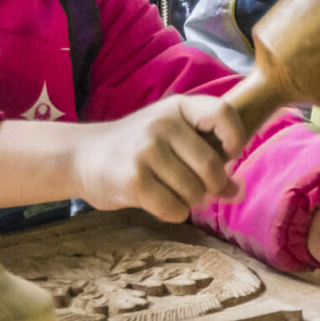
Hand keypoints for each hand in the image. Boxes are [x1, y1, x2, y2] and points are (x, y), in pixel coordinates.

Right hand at [73, 96, 245, 222]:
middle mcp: (162, 124)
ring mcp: (146, 151)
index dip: (235, 138)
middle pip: (212, 167)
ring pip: (194, 192)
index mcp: (178, 107)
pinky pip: (174, 209)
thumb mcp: (172, 139)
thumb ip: (207, 157)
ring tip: (171, 192)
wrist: (81, 157)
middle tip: (195, 188)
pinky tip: (160, 203)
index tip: (228, 154)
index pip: (223, 113)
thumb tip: (238, 190)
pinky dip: (174, 213)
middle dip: (210, 186)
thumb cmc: (137, 149)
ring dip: (190, 201)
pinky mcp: (133, 179)